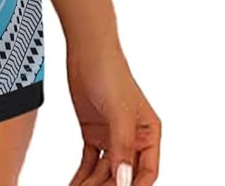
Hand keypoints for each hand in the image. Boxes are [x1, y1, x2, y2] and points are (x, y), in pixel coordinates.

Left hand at [66, 36, 160, 184]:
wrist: (86, 51)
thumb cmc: (111, 73)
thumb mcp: (119, 112)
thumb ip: (122, 147)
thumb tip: (124, 180)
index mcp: (148, 133)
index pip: (147, 172)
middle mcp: (132, 138)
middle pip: (124, 174)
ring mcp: (111, 136)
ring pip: (105, 171)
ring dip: (94, 184)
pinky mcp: (93, 132)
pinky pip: (90, 161)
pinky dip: (83, 175)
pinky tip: (76, 185)